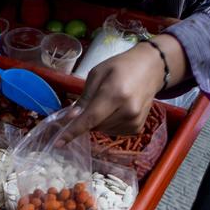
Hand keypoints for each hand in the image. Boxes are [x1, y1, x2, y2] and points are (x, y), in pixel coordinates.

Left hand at [62, 34, 186, 141]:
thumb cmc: (121, 67)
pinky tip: (115, 110)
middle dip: (86, 118)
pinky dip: (108, 124)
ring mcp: (135, 121)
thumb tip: (70, 118)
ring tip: (108, 102)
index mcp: (116, 94)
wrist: (151, 68)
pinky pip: (113, 132)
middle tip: (93, 101)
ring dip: (98, 121)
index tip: (58, 143)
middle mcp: (128, 111)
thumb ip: (84, 98)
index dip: (72, 131)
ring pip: (103, 131)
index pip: (90, 119)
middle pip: (95, 126)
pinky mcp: (137, 128)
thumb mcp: (97, 74)